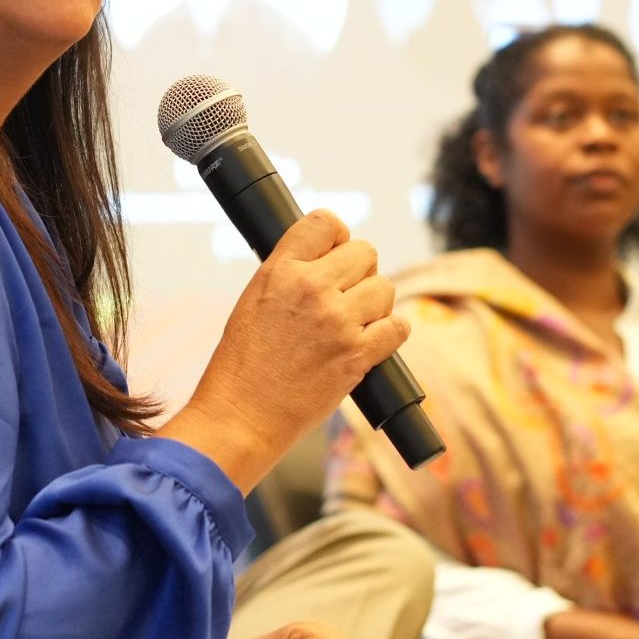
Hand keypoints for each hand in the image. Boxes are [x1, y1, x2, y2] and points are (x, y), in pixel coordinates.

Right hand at [162, 211, 408, 491]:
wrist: (242, 415)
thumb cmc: (241, 365)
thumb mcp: (253, 301)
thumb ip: (289, 275)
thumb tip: (325, 261)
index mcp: (280, 270)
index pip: (325, 223)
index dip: (337, 236)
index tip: (336, 251)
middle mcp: (311, 289)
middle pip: (365, 253)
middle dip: (360, 271)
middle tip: (346, 294)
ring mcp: (337, 321)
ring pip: (384, 288)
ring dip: (375, 304)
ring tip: (354, 322)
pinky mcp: (357, 355)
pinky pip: (397, 327)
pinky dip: (391, 332)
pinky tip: (373, 340)